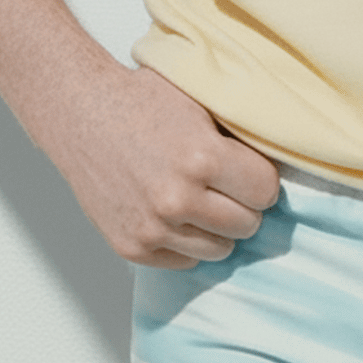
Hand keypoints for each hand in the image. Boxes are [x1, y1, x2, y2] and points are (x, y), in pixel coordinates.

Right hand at [54, 62, 280, 266]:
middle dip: (242, 204)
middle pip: (247, 224)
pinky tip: (172, 211)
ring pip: (218, 250)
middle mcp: (179, 198)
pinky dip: (184, 241)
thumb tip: (281, 152)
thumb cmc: (142, 101)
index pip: (267, 191)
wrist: (81, 113)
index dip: (260, 178)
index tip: (248, 170)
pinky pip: (183, 262)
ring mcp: (153, 227)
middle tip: (224, 184)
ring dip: (215, 227)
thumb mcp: (199, 100)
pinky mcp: (132, 247)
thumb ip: (238, 131)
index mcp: (203, 157)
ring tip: (199, 198)